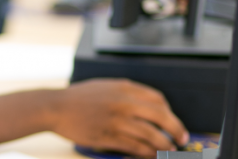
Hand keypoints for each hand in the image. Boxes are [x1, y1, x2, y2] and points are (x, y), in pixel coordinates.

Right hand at [49, 78, 188, 157]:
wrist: (55, 107)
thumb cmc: (78, 98)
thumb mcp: (106, 86)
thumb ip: (127, 93)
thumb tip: (148, 106)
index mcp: (125, 88)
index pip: (158, 100)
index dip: (170, 113)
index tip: (172, 122)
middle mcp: (124, 103)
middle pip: (161, 116)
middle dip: (176, 130)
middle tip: (182, 138)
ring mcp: (117, 121)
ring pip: (151, 135)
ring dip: (164, 145)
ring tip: (168, 150)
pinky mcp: (108, 137)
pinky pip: (135, 147)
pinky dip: (147, 153)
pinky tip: (151, 155)